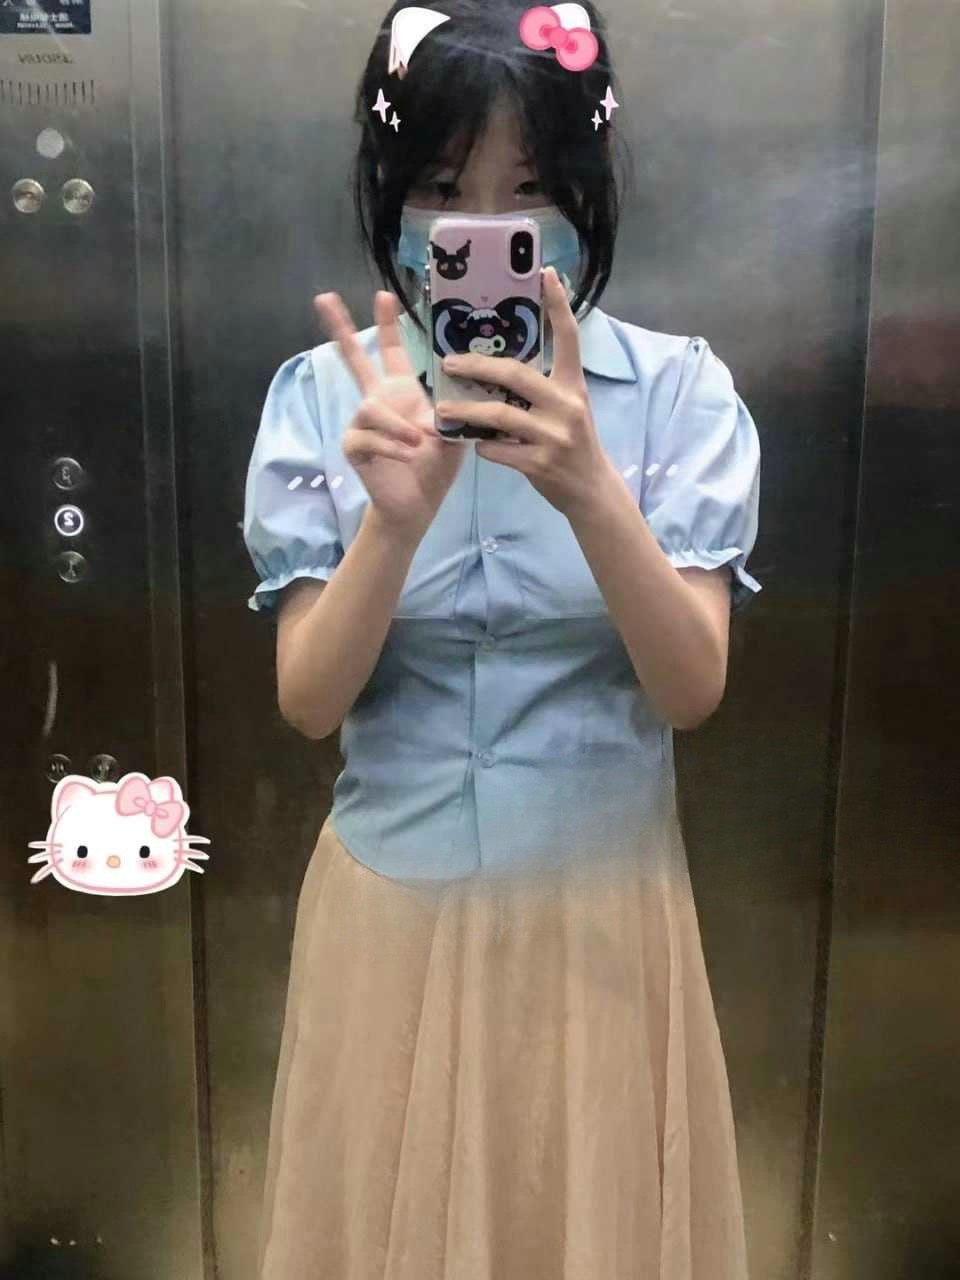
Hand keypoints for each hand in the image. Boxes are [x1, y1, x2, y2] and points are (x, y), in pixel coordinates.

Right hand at [313, 289, 465, 537]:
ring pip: (370, 408)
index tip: (383, 295)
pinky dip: (391, 446)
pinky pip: (367, 437)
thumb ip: (456, 411)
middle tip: (325, 297)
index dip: (388, 325)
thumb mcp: (455, 435)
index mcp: (402, 392)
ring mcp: (362, 424)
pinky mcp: (354, 446)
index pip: (393, 352)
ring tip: (418, 442)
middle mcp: (378, 402)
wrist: (418, 504)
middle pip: (354, 360)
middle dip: (340, 329)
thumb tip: (459, 392)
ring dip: (396, 425)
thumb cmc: (435, 466)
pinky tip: (408, 455)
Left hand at [432, 266, 617, 517]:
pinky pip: (498, 449)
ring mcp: (554, 435)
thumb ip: (542, 387)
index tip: (545, 273)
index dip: (558, 304)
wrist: (590, 490)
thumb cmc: (571, 442)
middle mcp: (567, 405)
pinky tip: (474, 444)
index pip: (568, 338)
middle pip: (516, 374)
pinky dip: (482, 445)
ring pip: (499, 414)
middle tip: (447, 363)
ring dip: (465, 412)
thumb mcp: (567, 408)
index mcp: (573, 385)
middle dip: (476, 367)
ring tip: (441, 410)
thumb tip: (497, 365)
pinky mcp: (540, 463)